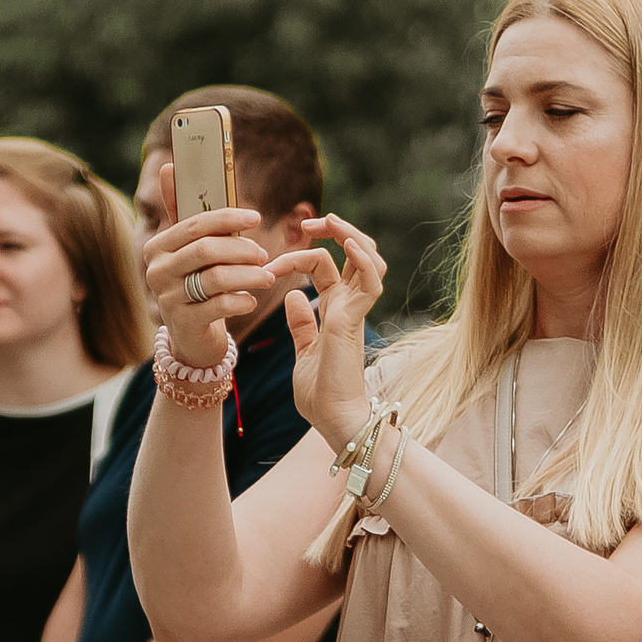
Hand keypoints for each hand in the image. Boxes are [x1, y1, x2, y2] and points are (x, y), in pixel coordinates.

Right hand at [143, 162, 274, 369]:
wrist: (191, 335)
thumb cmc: (194, 281)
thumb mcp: (190, 247)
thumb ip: (182, 210)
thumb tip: (170, 165)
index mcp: (158, 246)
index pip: (195, 224)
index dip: (228, 218)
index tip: (256, 218)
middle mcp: (156, 271)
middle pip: (206, 250)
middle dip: (241, 249)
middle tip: (264, 254)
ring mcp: (167, 298)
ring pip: (216, 278)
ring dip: (248, 275)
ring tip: (267, 276)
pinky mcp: (183, 323)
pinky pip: (220, 305)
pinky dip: (241, 300)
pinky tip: (250, 299)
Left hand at [272, 216, 388, 450]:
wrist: (332, 420)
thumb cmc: (321, 393)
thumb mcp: (304, 350)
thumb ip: (302, 324)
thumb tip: (292, 295)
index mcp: (336, 310)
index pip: (326, 266)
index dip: (303, 252)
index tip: (270, 261)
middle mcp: (349, 306)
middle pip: (355, 253)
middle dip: (336, 230)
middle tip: (309, 221)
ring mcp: (356, 311)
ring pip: (369, 260)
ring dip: (352, 235)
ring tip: (330, 221)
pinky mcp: (354, 321)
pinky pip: (370, 282)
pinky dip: (362, 259)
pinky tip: (347, 244)